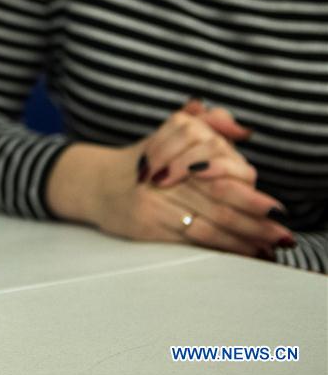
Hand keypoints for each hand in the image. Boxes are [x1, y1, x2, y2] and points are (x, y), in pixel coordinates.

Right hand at [47, 109, 293, 259]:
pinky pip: (194, 236)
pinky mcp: (148, 222)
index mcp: (177, 138)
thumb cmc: (142, 162)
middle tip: (278, 230)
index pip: (220, 165)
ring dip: (245, 236)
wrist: (96, 183)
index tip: (269, 205)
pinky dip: (223, 245)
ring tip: (267, 246)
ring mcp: (156, 197)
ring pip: (211, 219)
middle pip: (219, 195)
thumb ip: (208, 122)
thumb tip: (241, 128)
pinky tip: (241, 251)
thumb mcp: (171, 133)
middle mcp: (166, 169)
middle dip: (253, 216)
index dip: (244, 187)